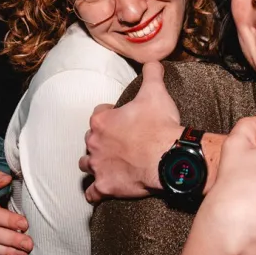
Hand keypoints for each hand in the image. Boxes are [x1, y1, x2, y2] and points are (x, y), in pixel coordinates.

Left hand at [79, 61, 181, 201]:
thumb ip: (151, 73)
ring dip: (94, 163)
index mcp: (102, 121)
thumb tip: (152, 61)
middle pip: (90, 140)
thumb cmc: (160, 125)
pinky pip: (92, 193)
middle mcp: (95, 143)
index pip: (98, 114)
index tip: (121, 118)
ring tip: (107, 163)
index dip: (109, 115)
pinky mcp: (106, 187)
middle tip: (119, 142)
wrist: (169, 157)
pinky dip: (96, 192)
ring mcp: (99, 166)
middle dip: (101, 140)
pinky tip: (102, 189)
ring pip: (86, 165)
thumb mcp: (156, 91)